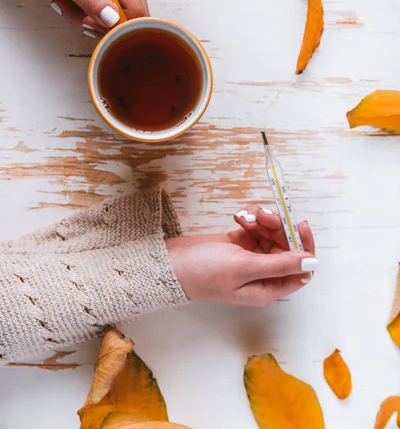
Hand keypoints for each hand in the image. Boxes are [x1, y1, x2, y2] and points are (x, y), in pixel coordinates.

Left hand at [23, 0, 148, 37]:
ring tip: (68, 8)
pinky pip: (108, 8)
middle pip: (130, 13)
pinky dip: (91, 15)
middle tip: (78, 19)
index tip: (90, 25)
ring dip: (93, 20)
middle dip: (103, 24)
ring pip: (118, 14)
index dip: (117, 26)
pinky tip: (74, 6)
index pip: (135, 8)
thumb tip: (114, 19)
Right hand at [166, 206, 317, 306]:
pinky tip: (237, 217)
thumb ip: (280, 264)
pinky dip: (250, 219)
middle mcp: (263, 274)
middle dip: (277, 226)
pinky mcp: (240, 243)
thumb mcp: (245, 267)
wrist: (171, 263)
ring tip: (243, 216)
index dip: (304, 246)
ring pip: (270, 233)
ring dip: (261, 220)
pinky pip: (256, 227)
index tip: (299, 224)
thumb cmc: (204, 273)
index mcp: (268, 288)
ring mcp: (251, 257)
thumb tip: (312, 262)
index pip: (300, 268)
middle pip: (286, 245)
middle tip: (261, 215)